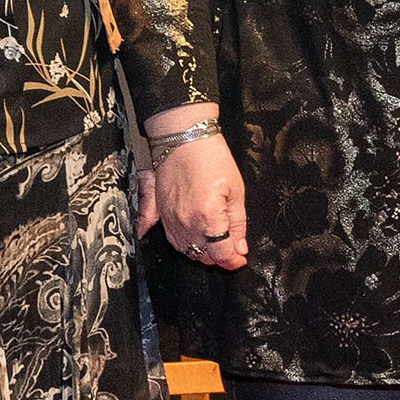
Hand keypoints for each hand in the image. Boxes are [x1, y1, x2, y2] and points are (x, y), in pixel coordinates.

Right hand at [147, 111, 244, 270]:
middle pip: (202, 256)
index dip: (233, 261)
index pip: (220, 254)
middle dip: (218, 256)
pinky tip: (190, 241)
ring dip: (201, 252)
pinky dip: (181, 244)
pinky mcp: (160, 212)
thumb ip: (237, 224)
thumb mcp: (236, 190)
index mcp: (208, 219)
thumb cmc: (212, 158)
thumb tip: (240, 248)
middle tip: (230, 248)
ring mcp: (170, 220)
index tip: (240, 260)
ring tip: (214, 242)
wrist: (184, 138)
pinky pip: (169, 238)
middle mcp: (186, 224)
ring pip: (186, 250)